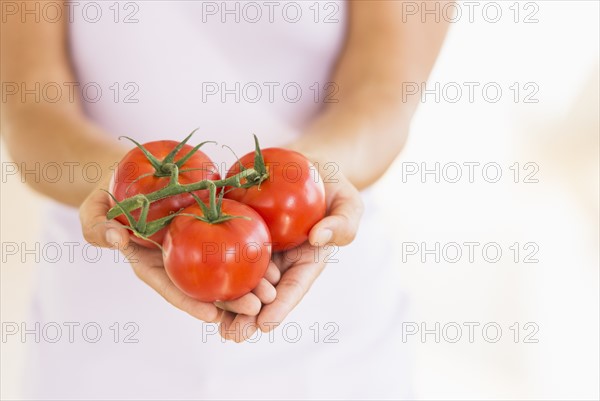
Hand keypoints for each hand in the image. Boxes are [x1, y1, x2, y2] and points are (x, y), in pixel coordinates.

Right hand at [79, 177, 278, 322]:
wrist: (135, 172)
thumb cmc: (110, 191)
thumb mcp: (94, 207)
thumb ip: (97, 225)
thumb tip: (116, 238)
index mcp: (150, 261)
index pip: (170, 287)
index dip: (188, 302)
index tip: (212, 316)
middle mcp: (177, 257)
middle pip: (203, 284)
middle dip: (229, 300)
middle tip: (256, 306)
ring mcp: (197, 241)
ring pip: (223, 266)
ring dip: (247, 280)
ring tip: (271, 290)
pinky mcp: (213, 221)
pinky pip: (232, 235)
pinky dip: (250, 248)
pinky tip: (272, 257)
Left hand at [219, 169, 363, 341]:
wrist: (307, 167)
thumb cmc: (334, 187)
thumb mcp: (349, 204)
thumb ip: (342, 223)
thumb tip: (318, 237)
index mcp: (307, 260)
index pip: (294, 286)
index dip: (281, 306)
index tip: (265, 324)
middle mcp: (281, 260)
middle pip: (265, 291)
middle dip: (249, 315)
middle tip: (233, 334)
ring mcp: (259, 247)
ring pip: (242, 278)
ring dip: (229, 301)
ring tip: (215, 322)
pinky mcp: (240, 231)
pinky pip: (225, 249)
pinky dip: (214, 268)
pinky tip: (198, 285)